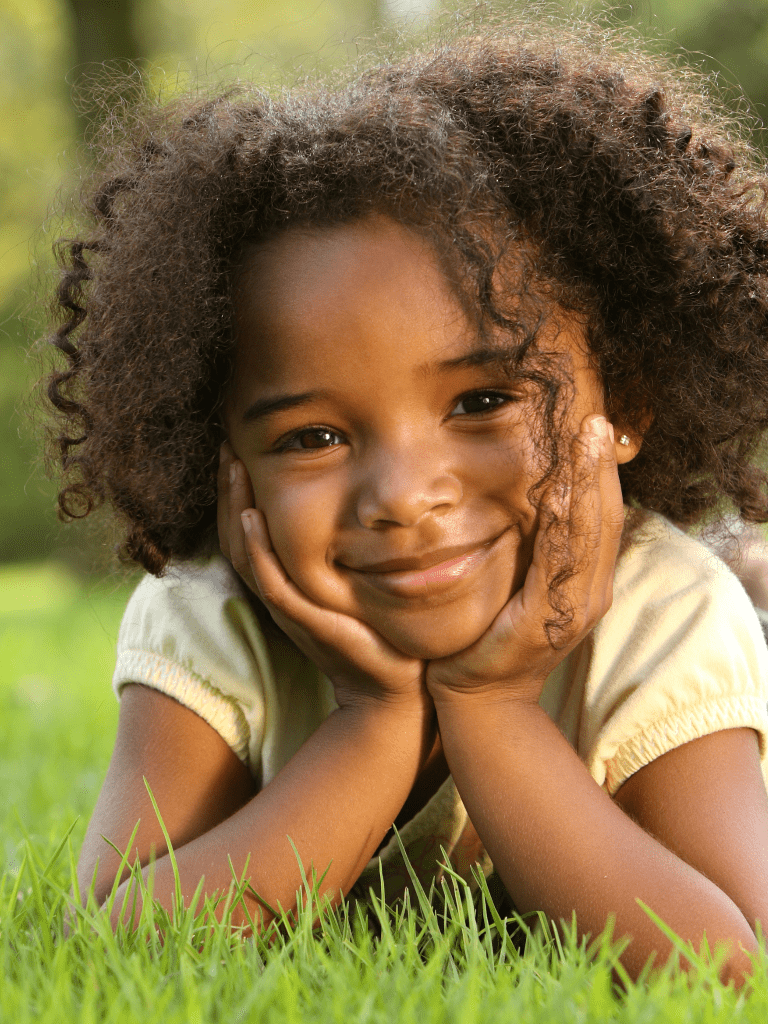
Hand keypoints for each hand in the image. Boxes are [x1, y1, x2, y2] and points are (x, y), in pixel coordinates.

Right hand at [218, 443, 427, 710]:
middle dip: (230, 489)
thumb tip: (359, 503)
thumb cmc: (379, 630)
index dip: (237, 492)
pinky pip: (269, 581)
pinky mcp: (304, 620)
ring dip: (235, 507)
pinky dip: (256, 548)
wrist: (396, 684)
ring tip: (234, 467)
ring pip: (245, 552)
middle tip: (227, 445)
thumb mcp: (355, 579)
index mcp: (287, 582)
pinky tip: (251, 515)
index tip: (239, 450)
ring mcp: (289, 607)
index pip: (248, 531)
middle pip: (236, 535)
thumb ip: (345, 549)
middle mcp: (280, 592)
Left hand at [426, 415, 625, 705]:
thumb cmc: (491, 636)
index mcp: (586, 582)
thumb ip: (532, 549)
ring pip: (589, 534)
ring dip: (588, 483)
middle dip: (600, 466)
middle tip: (596, 419)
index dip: (600, 472)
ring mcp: (573, 609)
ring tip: (587, 439)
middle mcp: (591, 593)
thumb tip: (530, 498)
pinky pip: (557, 564)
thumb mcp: (519, 584)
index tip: (593, 428)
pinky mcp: (545, 622)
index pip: (602, 516)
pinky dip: (561, 526)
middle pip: (605, 517)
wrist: (477, 697)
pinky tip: (557, 493)